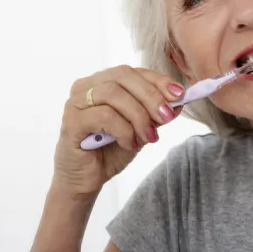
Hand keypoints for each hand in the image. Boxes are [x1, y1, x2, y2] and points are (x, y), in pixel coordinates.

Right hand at [52, 65, 184, 194]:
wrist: (87, 180)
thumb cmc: (111, 150)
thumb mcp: (141, 129)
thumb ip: (155, 114)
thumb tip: (179, 100)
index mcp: (102, 82)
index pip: (133, 71)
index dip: (158, 80)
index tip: (180, 94)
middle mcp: (85, 87)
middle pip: (123, 76)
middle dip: (151, 95)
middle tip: (167, 116)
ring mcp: (75, 103)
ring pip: (113, 94)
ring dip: (139, 115)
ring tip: (149, 136)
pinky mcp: (71, 123)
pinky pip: (104, 117)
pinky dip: (124, 130)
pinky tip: (129, 143)